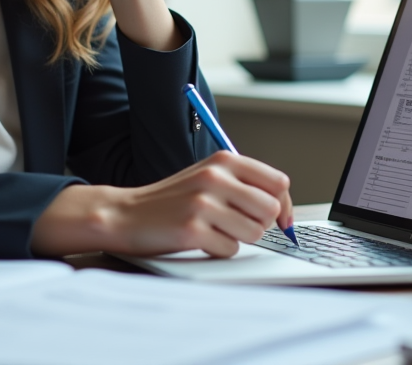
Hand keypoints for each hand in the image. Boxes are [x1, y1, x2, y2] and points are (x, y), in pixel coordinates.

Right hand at [31, 151, 293, 257]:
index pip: (278, 182)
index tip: (279, 219)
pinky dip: (219, 250)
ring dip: (238, 238)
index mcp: (223, 160)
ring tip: (214, 229)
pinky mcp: (192, 230)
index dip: (283, 205)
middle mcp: (215, 177)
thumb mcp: (208, 177)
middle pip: (270, 210)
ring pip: (254, 233)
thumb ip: (244, 184)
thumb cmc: (172, 199)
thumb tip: (284, 209)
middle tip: (235, 223)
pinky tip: (200, 239)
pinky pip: (230, 250)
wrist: (126, 214)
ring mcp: (203, 203)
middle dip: (259, 223)